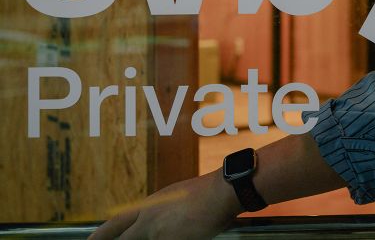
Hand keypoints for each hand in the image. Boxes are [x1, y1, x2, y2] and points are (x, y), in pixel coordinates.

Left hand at [90, 169, 240, 239]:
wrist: (222, 191)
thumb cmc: (206, 192)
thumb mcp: (176, 197)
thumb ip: (161, 211)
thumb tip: (155, 222)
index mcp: (148, 205)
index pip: (116, 223)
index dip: (100, 235)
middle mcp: (148, 219)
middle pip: (122, 238)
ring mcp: (158, 233)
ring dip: (153, 239)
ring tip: (168, 233)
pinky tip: (183, 236)